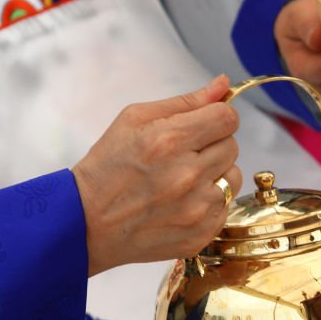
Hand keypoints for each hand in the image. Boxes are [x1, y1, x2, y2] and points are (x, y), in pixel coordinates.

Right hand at [71, 75, 242, 276]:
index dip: (217, 117)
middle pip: (232, 146)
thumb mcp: (134, 119)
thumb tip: (223, 85)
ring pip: (234, 177)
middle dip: (211, 145)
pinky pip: (225, 208)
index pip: (227, 118)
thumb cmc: (108, 166)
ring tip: (183, 180)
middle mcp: (187, 175)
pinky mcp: (199, 234)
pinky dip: (209, 203)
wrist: (86, 223)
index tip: (203, 124)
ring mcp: (195, 209)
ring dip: (215, 175)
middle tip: (183, 154)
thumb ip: (185, 102)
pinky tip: (181, 203)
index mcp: (170, 140)